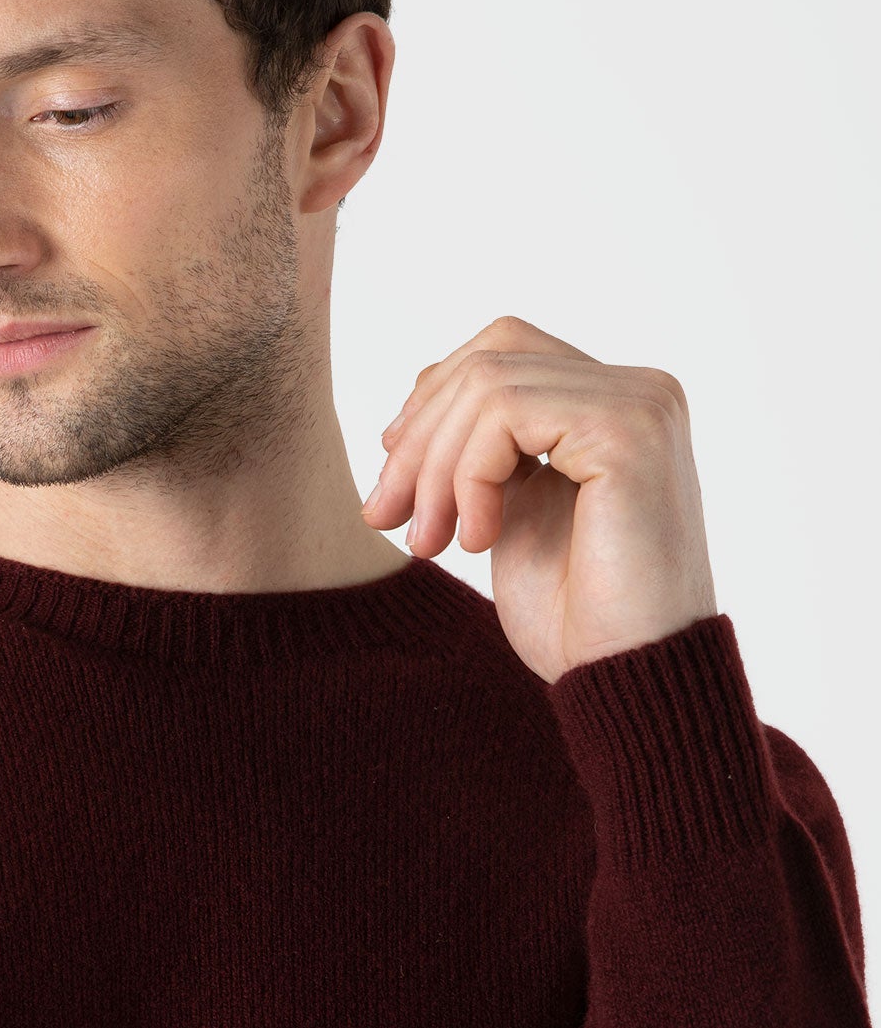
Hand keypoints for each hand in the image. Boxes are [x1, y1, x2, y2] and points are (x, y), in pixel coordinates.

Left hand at [361, 314, 718, 684]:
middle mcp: (639, 390)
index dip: (432, 399)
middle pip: (489, 358)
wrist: (627, 679)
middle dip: (419, 439)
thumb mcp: (511, 512)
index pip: (504, 348)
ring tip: (429, 542)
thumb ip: (484, 452)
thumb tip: (412, 404)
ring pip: (487, 385)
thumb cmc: (576, 616)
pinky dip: (469, 475)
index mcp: (615, 405)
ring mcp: (641, 404)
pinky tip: (478, 541)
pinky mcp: (629, 431)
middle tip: (385, 517)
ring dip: (435, 468)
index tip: (393, 475)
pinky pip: (506, 414)